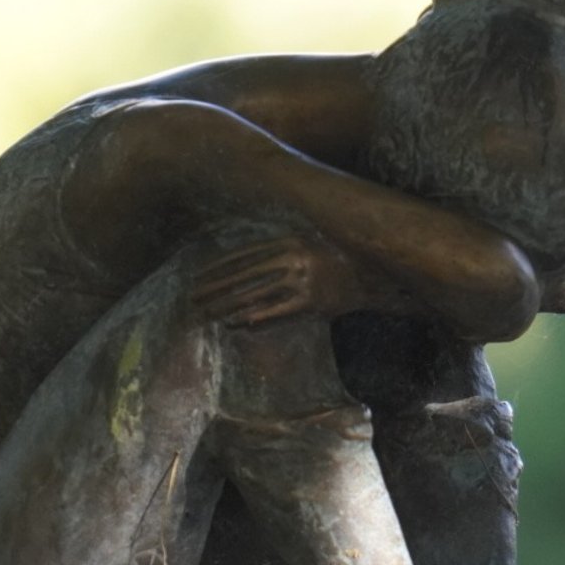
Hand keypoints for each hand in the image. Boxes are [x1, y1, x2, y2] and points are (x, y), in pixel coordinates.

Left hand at [193, 235, 361, 326]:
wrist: (371, 274)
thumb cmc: (333, 261)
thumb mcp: (305, 246)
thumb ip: (277, 251)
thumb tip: (243, 266)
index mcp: (288, 241)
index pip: (244, 255)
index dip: (219, 266)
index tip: (199, 275)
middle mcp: (292, 258)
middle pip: (244, 275)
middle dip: (215, 286)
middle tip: (193, 296)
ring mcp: (302, 280)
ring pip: (256, 294)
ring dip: (229, 304)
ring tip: (208, 312)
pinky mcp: (311, 302)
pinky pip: (276, 312)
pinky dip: (255, 317)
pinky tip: (237, 323)